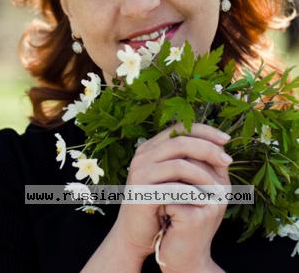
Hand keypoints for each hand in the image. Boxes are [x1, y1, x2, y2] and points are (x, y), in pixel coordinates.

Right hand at [113, 122, 231, 267]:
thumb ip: (192, 160)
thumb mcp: (177, 177)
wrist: (136, 234)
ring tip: (219, 188)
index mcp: (151, 146)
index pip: (180, 128)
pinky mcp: (141, 193)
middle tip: (227, 160)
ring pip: (178, 165)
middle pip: (180, 142)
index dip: (205, 131)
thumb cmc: (161, 204)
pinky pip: (171, 189)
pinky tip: (204, 201)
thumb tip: (221, 145)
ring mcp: (140, 173)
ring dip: (203, 175)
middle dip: (208, 149)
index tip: (226, 140)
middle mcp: (143, 155)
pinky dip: (191, 194)